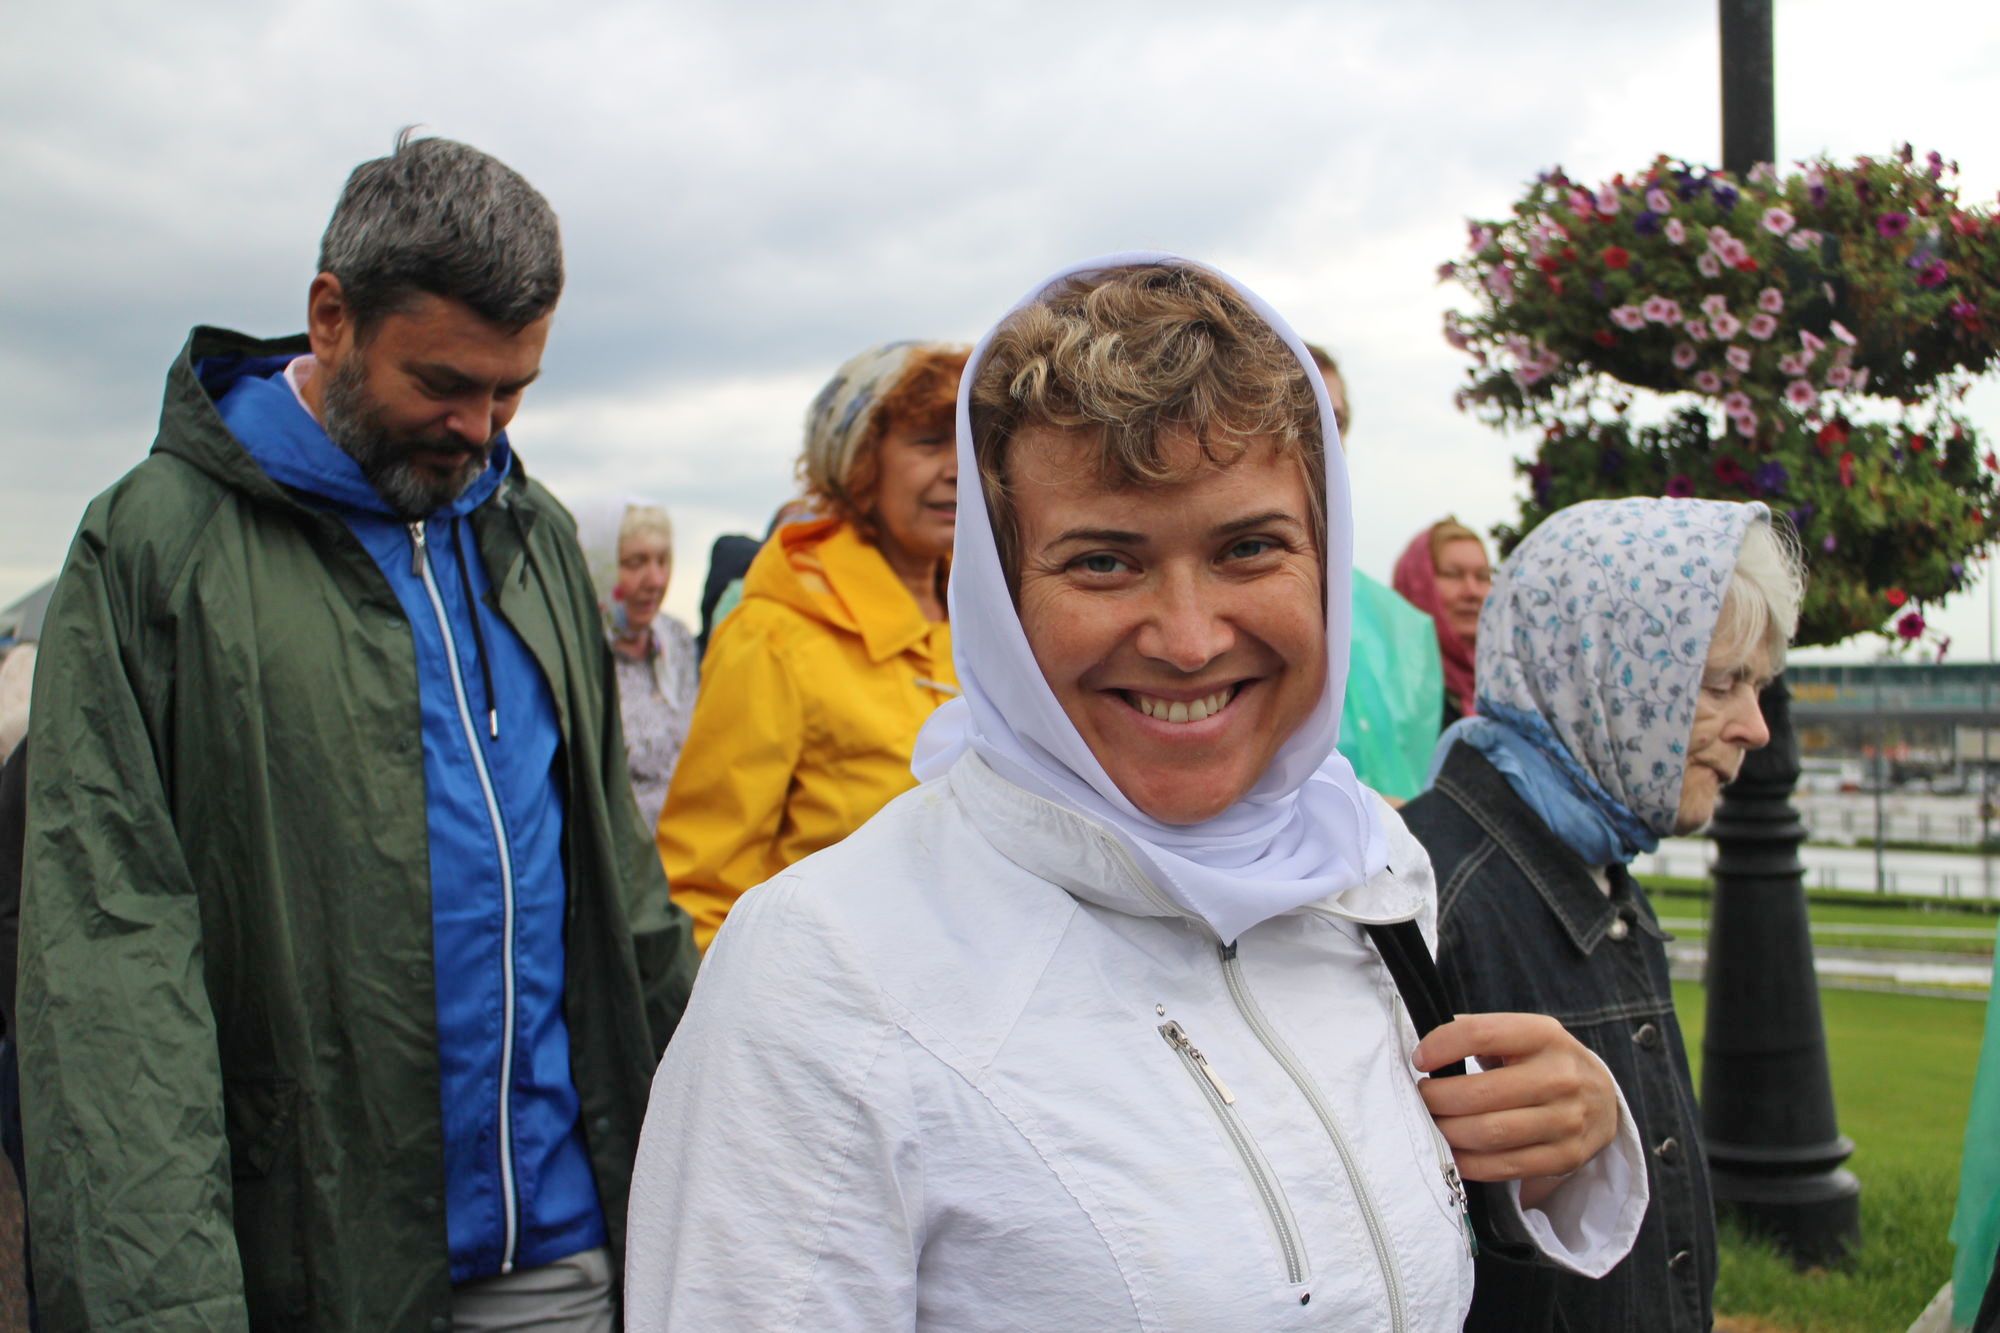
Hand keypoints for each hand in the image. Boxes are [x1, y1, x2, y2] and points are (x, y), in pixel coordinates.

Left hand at [1413, 1012, 1618, 1202]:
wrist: (1603, 1099)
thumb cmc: (1545, 1061)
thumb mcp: (1523, 1034)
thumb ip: (1480, 1034)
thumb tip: (1425, 1050)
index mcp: (1544, 1035)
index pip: (1480, 1034)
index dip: (1439, 1046)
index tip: (1419, 1060)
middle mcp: (1560, 1076)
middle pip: (1479, 1093)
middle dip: (1435, 1099)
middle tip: (1419, 1099)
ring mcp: (1566, 1120)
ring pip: (1488, 1133)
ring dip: (1447, 1132)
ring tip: (1432, 1124)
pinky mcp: (1565, 1157)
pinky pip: (1503, 1166)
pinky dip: (1467, 1162)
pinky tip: (1452, 1151)